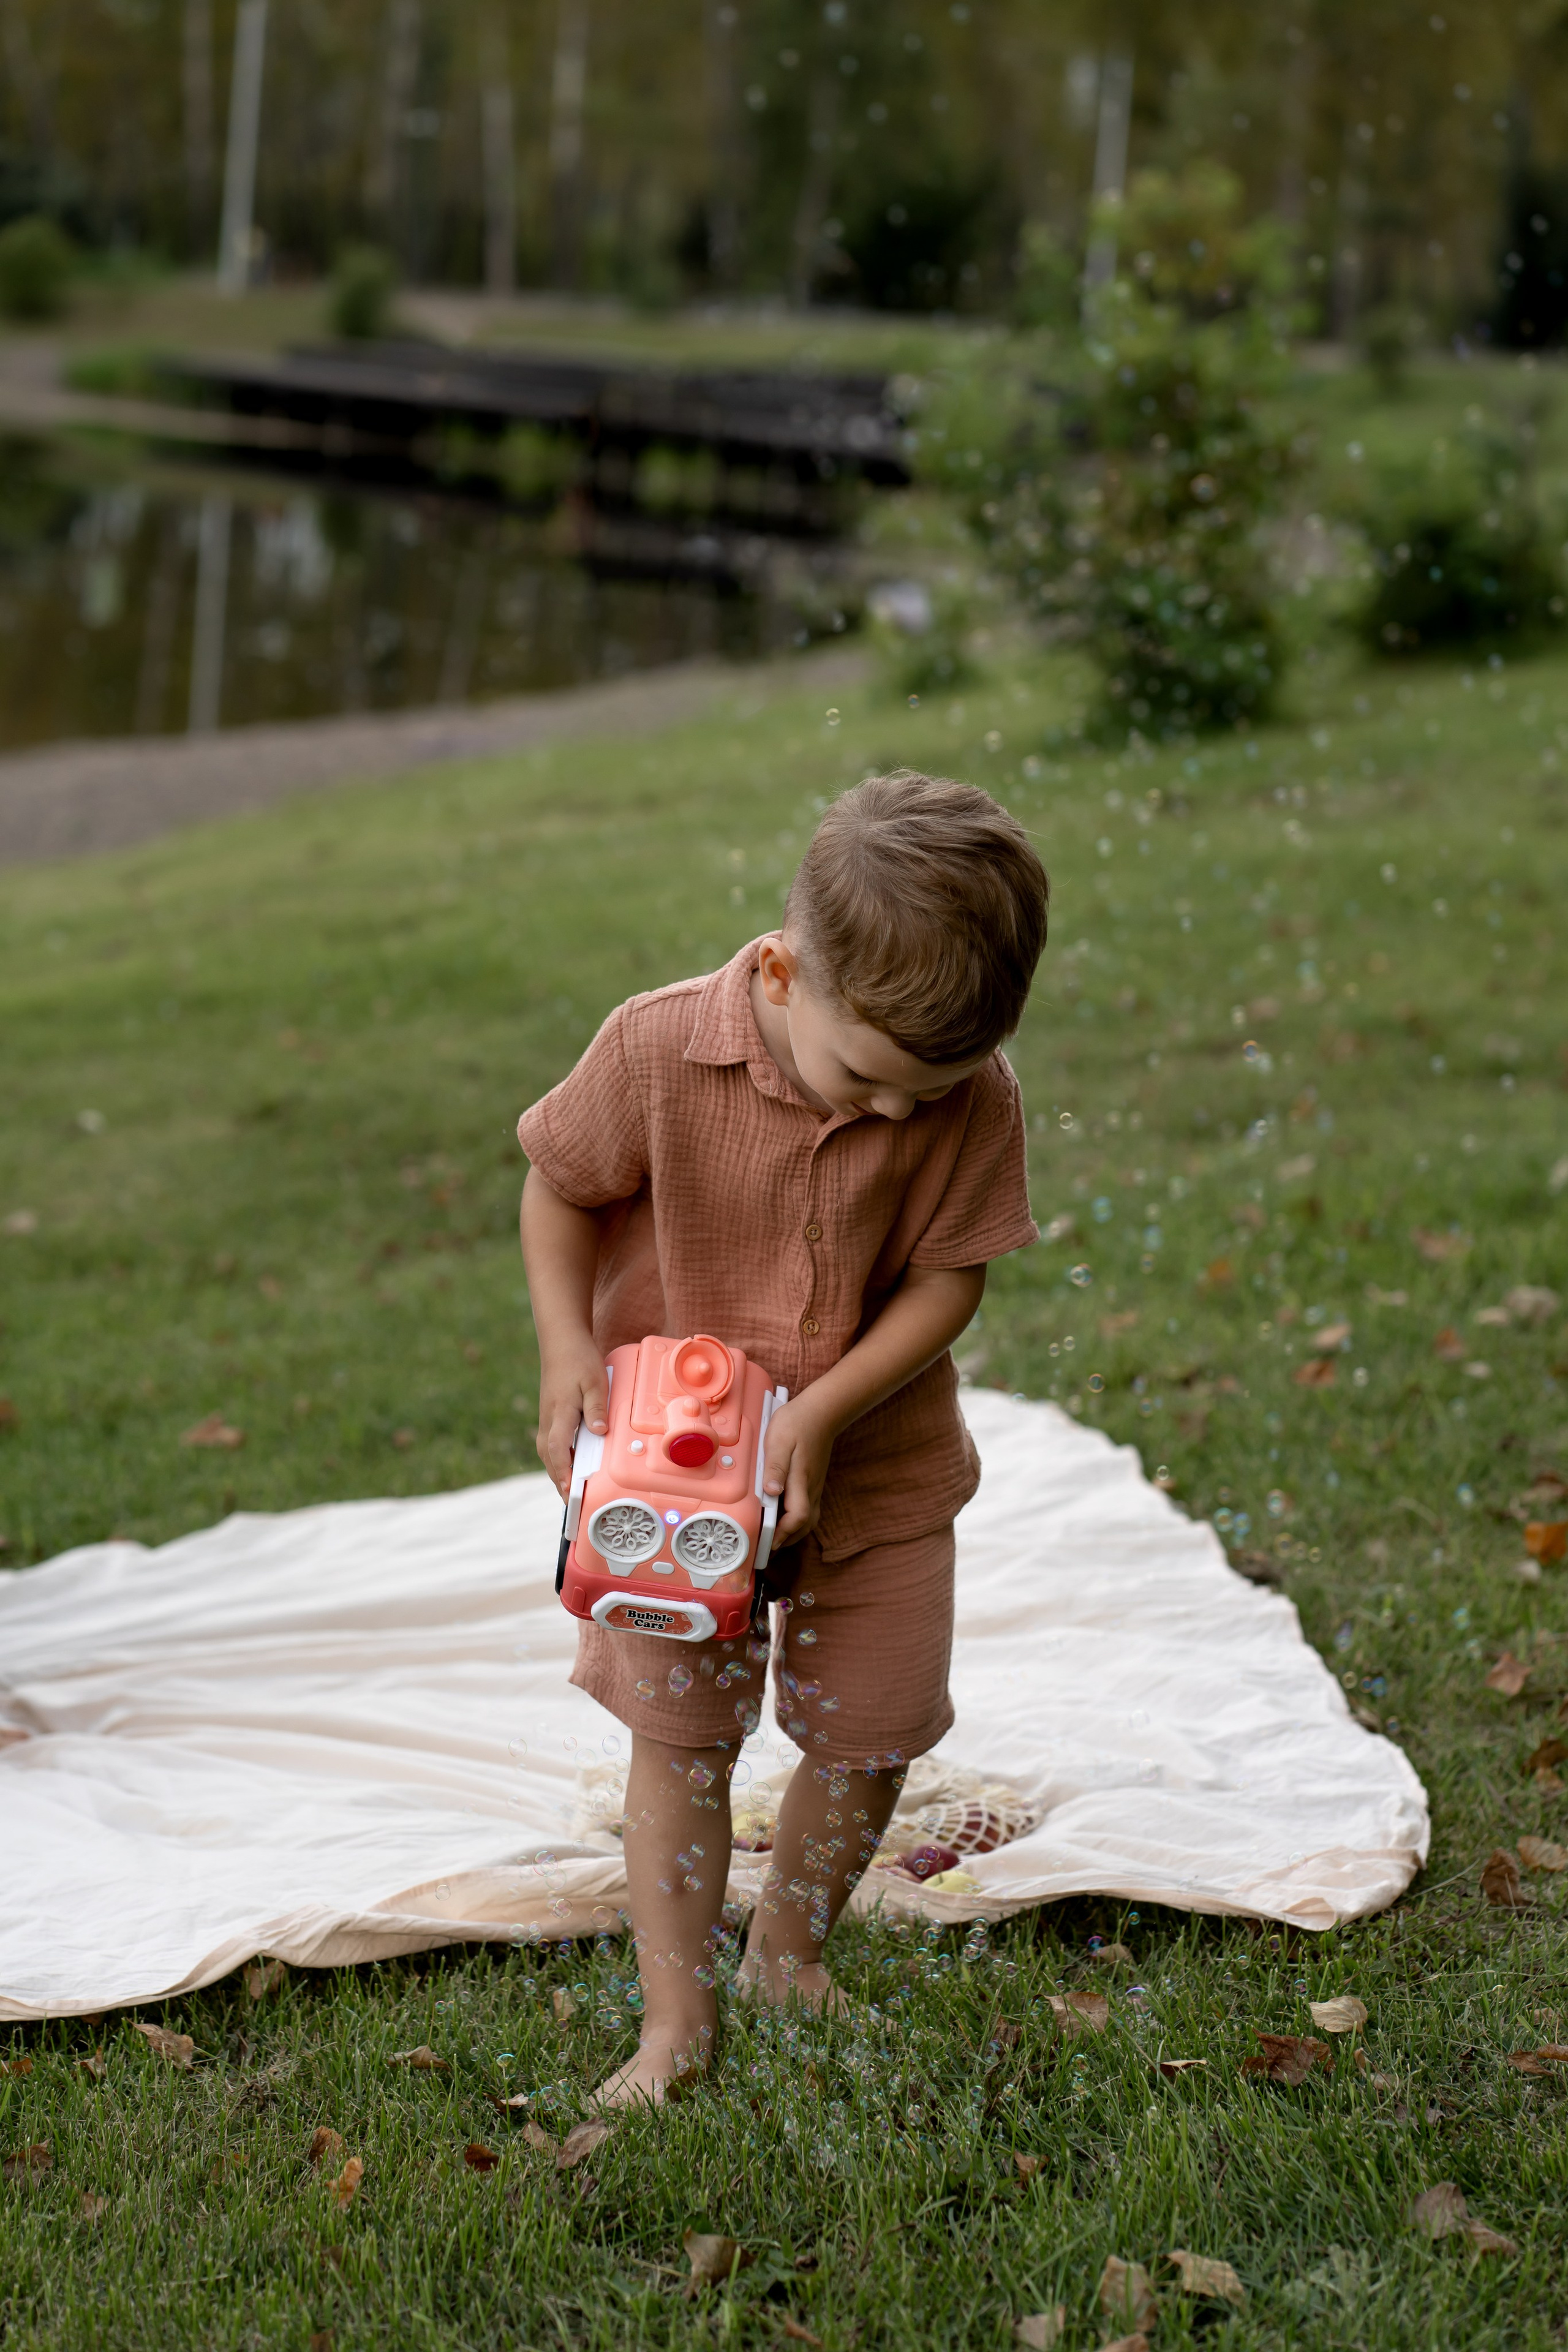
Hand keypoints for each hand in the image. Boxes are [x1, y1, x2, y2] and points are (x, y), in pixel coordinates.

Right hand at [536, 1339, 608, 1495]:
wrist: (561, 1341)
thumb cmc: (578, 1359)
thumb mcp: (594, 1381)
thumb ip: (597, 1408)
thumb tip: (600, 1432)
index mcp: (559, 1413)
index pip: (557, 1449)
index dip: (564, 1472)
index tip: (571, 1490)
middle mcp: (549, 1420)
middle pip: (550, 1459)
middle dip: (561, 1483)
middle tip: (574, 1506)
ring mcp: (547, 1419)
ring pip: (549, 1455)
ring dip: (559, 1474)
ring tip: (572, 1495)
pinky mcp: (550, 1417)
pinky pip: (552, 1446)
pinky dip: (559, 1461)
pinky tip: (570, 1469)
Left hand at [761, 1393, 837, 1548]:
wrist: (821, 1411)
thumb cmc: (796, 1423)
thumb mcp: (778, 1440)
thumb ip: (775, 1467)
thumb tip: (770, 1492)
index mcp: (800, 1479)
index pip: (797, 1516)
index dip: (783, 1533)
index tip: (768, 1542)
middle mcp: (811, 1487)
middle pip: (805, 1525)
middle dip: (787, 1540)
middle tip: (768, 1547)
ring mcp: (814, 1486)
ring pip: (808, 1518)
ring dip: (793, 1532)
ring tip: (774, 1537)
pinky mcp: (814, 1481)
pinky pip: (808, 1508)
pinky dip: (797, 1520)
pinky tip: (784, 1517)